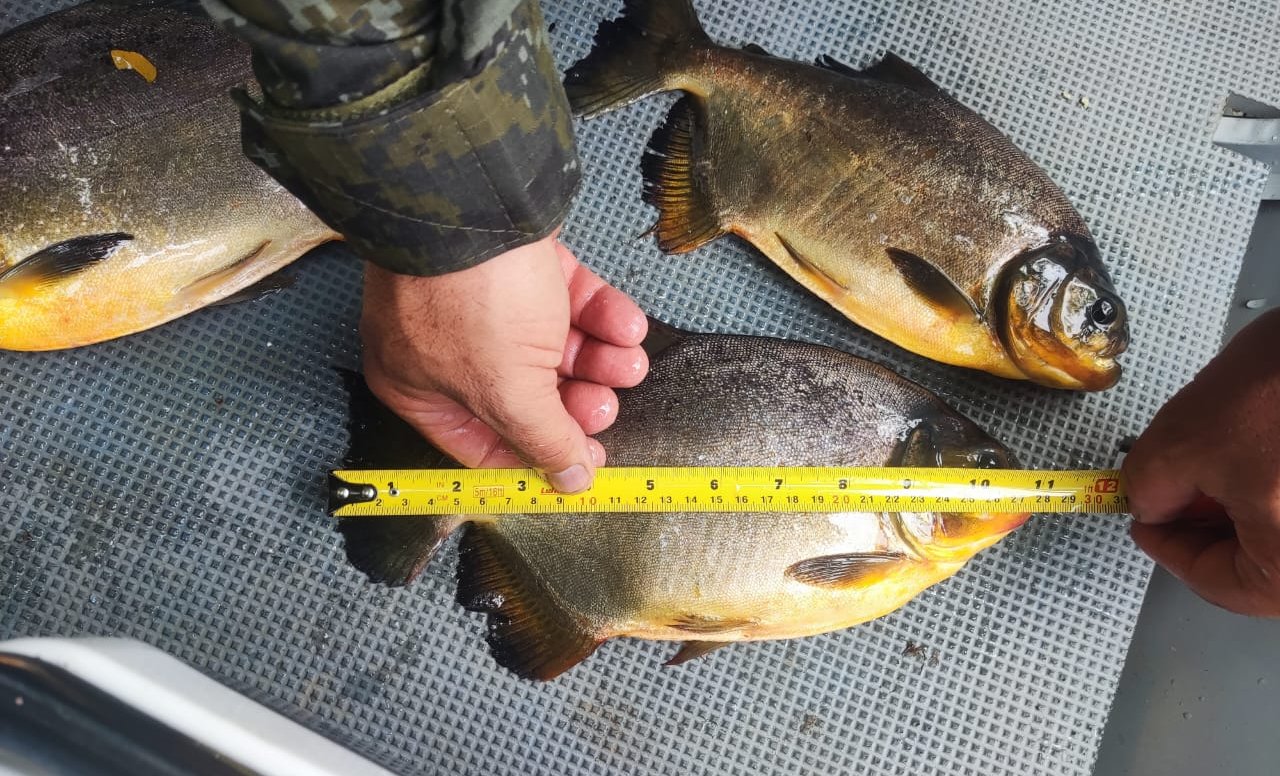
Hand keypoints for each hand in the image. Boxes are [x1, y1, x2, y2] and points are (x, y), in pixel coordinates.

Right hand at [360, 233, 647, 492]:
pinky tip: (627, 326)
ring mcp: (484, 303)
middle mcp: (448, 349)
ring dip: (601, 361)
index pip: (485, 443)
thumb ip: (543, 441)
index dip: (539, 456)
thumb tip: (570, 482)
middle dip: (576, 402)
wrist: (475, 201)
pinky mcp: (522, 266)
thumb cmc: (469, 299)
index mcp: (421, 389)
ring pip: (554, 349)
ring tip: (629, 362)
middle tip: (605, 405)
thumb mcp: (507, 390)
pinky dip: (603, 317)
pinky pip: (569, 303)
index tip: (585, 462)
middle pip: (526, 396)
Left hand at [1123, 309, 1279, 615]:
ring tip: (1212, 465)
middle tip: (1170, 495)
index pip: (1220, 584)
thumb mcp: (1183, 443)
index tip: (1141, 522)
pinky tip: (1255, 452)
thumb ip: (1150, 487)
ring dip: (1242, 508)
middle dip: (1207, 528)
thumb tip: (1150, 504)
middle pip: (1260, 565)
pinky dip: (1274, 489)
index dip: (1168, 550)